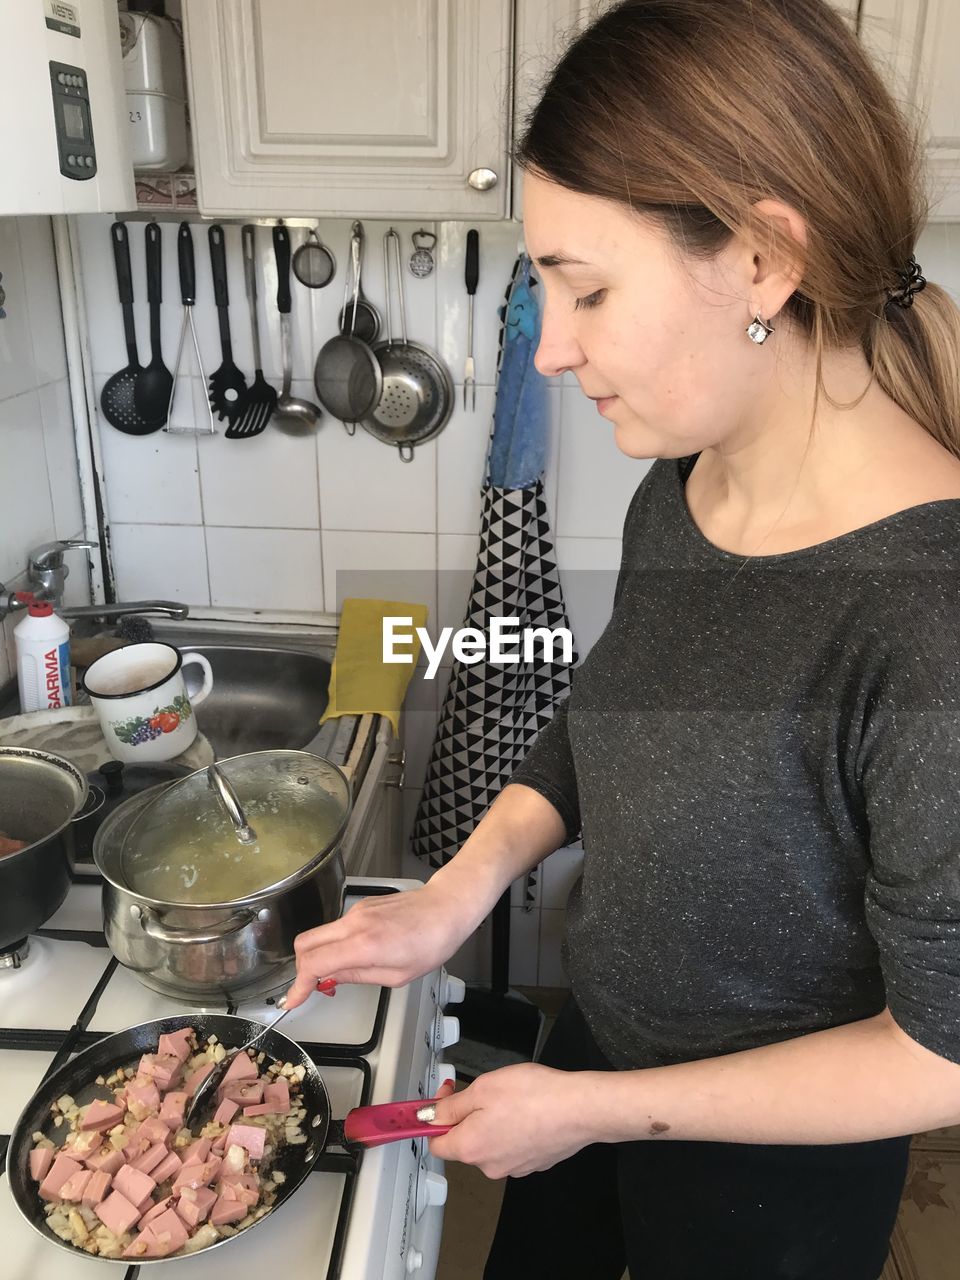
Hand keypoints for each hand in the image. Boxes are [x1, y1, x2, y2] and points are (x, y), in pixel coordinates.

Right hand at [283, 883, 467, 1008]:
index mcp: (364, 944)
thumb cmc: (432, 942)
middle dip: (302, 968)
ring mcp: (357, 911)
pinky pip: (336, 927)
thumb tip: (331, 980)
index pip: (315, 963)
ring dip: (319, 955)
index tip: (294, 1000)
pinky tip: (354, 955)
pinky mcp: (362, 906)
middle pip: (305, 943)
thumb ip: (358, 977)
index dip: (299, 985)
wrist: (447, 907)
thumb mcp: (397, 976)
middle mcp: (355, 923)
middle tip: (314, 987)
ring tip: (340, 974)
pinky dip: (334, 944)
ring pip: (319, 933)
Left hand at [427, 1063, 594, 1178]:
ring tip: (511, 1098)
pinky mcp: (533, 1163)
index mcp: (470, 1147)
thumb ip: (451, 1106)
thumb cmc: (533, 1096)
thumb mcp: (482, 1088)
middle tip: (483, 1090)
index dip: (435, 1119)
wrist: (578, 1109)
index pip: (435, 1143)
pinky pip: (513, 1146)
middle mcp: (489, 1165)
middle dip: (468, 1116)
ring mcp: (513, 1168)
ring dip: (492, 1122)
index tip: (443, 1099)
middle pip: (464, 1142)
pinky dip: (514, 1129)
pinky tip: (527, 1110)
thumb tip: (429, 1117)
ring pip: (490, 1143)